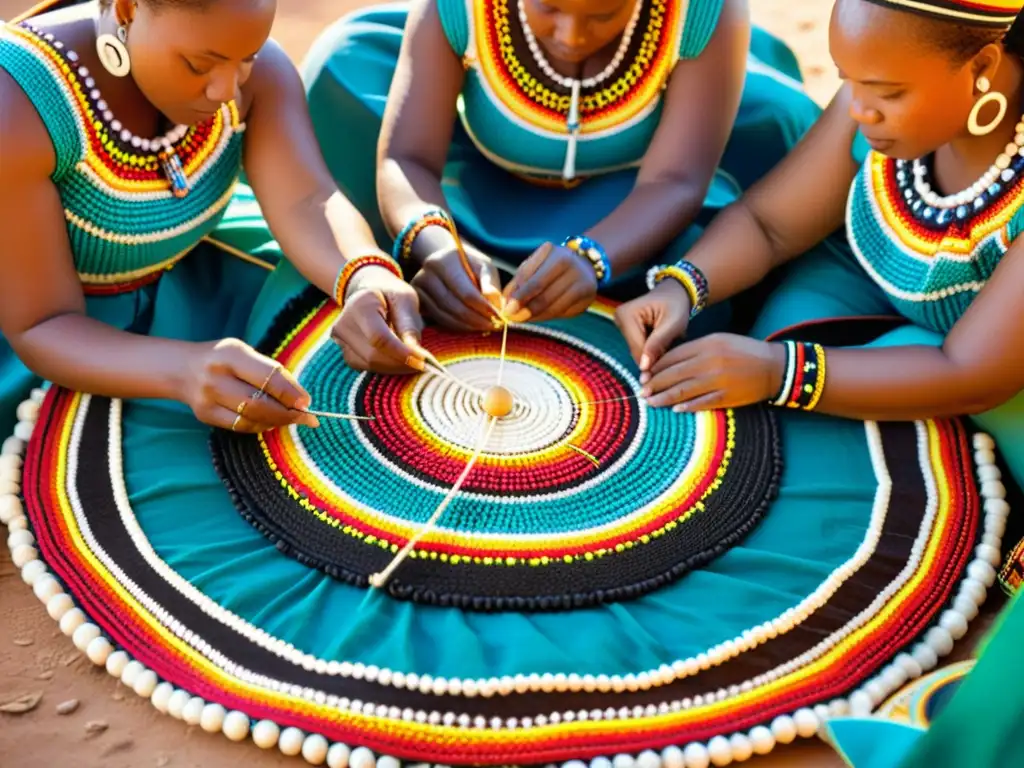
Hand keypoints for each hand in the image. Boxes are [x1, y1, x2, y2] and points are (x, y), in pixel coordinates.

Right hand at [184, 338, 318, 431]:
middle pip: (260, 402)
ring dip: (276, 421)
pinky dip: (260, 426)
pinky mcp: (204, 415)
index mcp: (231, 353)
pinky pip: (240, 426)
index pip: (268, 376)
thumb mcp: (246, 353)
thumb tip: (301, 398)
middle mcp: (217, 376)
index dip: (291, 393)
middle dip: (287, 413)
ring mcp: (208, 398)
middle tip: (306, 417)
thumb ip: (270, 372)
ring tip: (290, 418)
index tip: (307, 402)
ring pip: (251, 418)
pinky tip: (269, 421)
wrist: (181, 368)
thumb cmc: (224, 360)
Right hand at [333, 265, 425, 373]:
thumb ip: (409, 325)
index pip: (379, 337)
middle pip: (373, 355)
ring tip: (412, 359)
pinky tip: (398, 359)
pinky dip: (386, 367)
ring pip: (370, 365)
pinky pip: (366, 367)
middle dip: (401, 364)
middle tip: (424, 364)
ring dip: (395, 367)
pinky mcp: (345, 352)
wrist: (371, 292)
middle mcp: (343, 324)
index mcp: (359, 305)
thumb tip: (416, 354)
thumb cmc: (392, 294)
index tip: (423, 361)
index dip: (401, 353)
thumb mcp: (406, 300)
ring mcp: (340, 340)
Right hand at [410, 244, 502, 331]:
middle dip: (477, 320)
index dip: (484, 308)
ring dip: (467, 326)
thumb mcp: (484, 266)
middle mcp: (426, 274)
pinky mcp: (417, 302)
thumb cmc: (469, 265)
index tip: (499, 317)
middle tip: (494, 327)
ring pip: (445, 316)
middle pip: (454, 306)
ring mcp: (418, 289)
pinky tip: (470, 327)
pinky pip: (438, 320)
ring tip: (485, 328)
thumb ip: (490, 283)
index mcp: (444, 261)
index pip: (466, 292)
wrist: (445, 262)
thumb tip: (494, 303)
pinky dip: (456, 326)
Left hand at [503, 242, 596, 322]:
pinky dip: (547, 316)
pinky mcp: (586, 290)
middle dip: (524, 307)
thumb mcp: (533, 269)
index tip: (506, 309)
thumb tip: (506, 303)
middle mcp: (566, 260)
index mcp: (548, 250)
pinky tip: (538, 317)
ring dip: (534, 315)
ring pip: (551, 303)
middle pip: (540, 289)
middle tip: (513, 318)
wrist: (585, 266)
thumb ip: (519, 283)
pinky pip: (562, 309)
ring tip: (523, 319)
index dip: (516, 295)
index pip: (528, 275)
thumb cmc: (551, 269)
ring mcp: (578, 275)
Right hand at [614, 279, 691, 383]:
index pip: (637, 348)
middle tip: (672, 351)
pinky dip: (651, 350)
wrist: (675, 293)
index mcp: (627, 314)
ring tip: (668, 345)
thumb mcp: (673, 324)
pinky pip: (638, 348)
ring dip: (653, 354)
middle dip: (654, 357)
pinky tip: (661, 344)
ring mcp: (620, 324)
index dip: (653, 361)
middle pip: (636, 351)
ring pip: (637, 352)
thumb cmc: (677, 305)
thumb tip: (643, 367)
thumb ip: (657, 344)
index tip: (668, 366)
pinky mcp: (625, 329)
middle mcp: (618, 319)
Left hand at [641, 333, 785, 411]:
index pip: (674, 356)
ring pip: (683, 391)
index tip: (645, 374)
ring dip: (664, 398)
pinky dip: (687, 407)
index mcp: (707, 345)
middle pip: (674, 374)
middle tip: (641, 392)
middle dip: (655, 384)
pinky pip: (701, 403)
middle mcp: (710, 362)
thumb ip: (696, 349)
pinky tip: (674, 409)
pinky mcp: (726, 397)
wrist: (774, 367)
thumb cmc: (744, 352)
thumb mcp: (720, 341)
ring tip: (651, 402)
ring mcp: (718, 381)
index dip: (657, 366)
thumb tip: (669, 361)